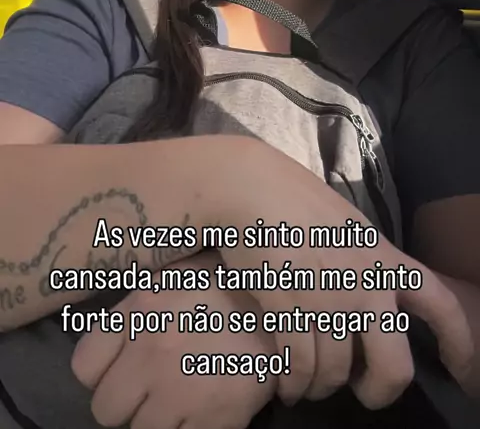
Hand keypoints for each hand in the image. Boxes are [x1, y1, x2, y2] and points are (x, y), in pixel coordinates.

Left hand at [71, 252, 275, 428]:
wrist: (288, 302)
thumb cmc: (227, 282)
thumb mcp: (174, 276)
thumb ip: (137, 307)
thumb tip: (108, 343)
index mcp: (141, 310)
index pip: (84, 367)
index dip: (101, 374)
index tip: (122, 369)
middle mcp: (153, 352)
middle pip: (107, 410)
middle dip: (127, 403)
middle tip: (153, 389)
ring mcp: (183, 390)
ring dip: (159, 419)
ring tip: (184, 396)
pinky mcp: (216, 420)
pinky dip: (192, 428)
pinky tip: (207, 407)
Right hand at [204, 138, 473, 409]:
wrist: (249, 187)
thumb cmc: (293, 198)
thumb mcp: (348, 226)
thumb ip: (367, 263)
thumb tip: (374, 300)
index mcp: (384, 258)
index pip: (440, 303)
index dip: (459, 344)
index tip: (463, 371)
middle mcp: (366, 284)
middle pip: (394, 367)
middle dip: (379, 392)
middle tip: (361, 391)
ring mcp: (328, 299)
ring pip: (336, 373)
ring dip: (320, 387)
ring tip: (308, 384)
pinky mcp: (290, 309)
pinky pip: (300, 368)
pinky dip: (293, 384)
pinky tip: (287, 384)